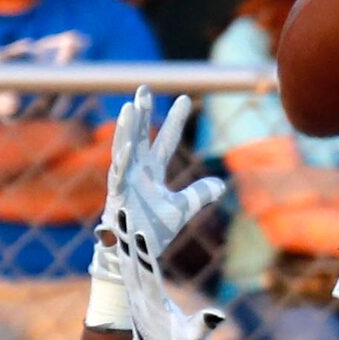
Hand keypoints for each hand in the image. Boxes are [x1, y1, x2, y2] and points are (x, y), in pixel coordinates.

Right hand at [101, 87, 225, 301]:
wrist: (137, 251)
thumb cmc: (152, 229)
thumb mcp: (182, 208)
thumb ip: (199, 194)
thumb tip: (221, 184)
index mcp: (152, 171)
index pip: (166, 140)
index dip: (176, 121)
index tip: (185, 99)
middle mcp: (137, 171)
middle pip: (141, 136)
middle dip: (143, 113)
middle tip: (145, 88)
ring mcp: (125, 180)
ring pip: (125, 148)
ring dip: (128, 129)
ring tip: (131, 107)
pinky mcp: (117, 195)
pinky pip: (118, 175)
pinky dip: (121, 161)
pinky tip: (125, 146)